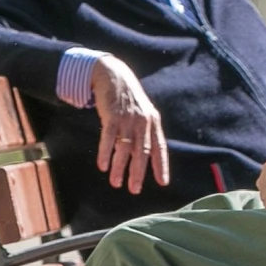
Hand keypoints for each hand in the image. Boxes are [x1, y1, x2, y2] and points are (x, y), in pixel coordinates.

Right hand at [90, 56, 169, 194]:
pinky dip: (105, 153)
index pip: (160, 148)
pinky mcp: (112, 116)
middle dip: (138, 173)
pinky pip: (108, 138)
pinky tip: (103, 166)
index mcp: (153, 122)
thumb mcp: (143, 113)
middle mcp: (143, 122)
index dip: (161, 166)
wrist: (113, 75)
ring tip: (116, 183)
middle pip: (142, 152)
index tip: (162, 182)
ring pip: (124, 148)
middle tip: (134, 190)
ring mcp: (127, 119)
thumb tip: (144, 157)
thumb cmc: (129, 99)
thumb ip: (145, 132)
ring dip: (119, 168)